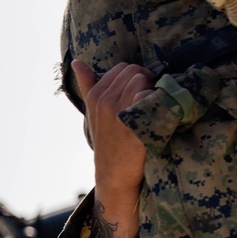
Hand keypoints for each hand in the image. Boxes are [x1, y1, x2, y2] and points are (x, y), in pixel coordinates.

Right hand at [74, 60, 150, 237]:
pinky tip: (159, 117)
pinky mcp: (134, 125)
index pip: (123, 68)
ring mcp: (119, 112)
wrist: (114, 176)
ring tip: (154, 109)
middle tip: (151, 101)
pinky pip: (151, 98)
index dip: (138, 78)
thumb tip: (77, 61)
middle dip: (148, 81)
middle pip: (136, 71)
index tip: (142, 93)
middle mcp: (105, 101)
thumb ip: (87, 85)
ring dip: (155, 91)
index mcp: (95, 95)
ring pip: (144, 81)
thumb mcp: (93, 113)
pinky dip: (160, 103)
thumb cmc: (108, 144)